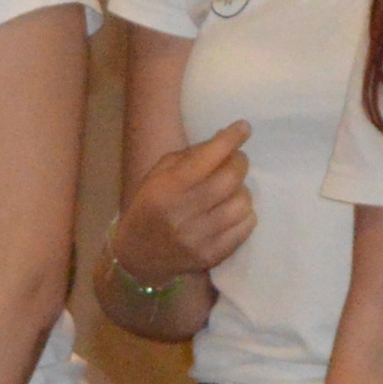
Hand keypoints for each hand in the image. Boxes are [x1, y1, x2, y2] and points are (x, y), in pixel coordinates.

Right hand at [114, 121, 257, 282]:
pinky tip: (232, 211)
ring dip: (242, 190)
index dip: (230, 140)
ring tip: (231, 190)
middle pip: (230, 179)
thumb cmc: (150, 206)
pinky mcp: (212, 255)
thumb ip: (191, 156)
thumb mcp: (159, 175)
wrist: (137, 255)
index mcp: (167, 188)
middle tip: (237, 159)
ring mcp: (199, 238)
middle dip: (240, 163)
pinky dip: (244, 214)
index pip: (206, 159)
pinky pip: (245, 227)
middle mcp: (183, 213)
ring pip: (242, 203)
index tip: (244, 128)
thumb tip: (226, 138)